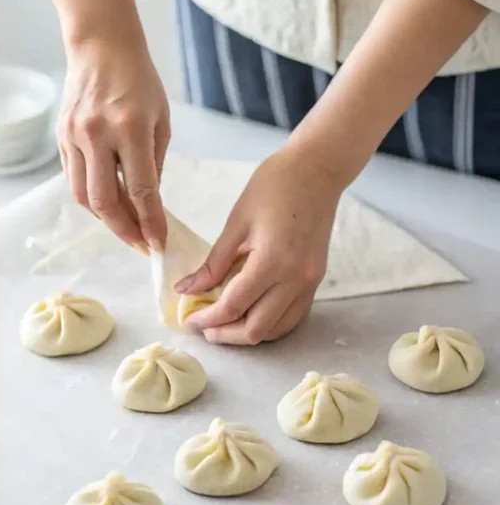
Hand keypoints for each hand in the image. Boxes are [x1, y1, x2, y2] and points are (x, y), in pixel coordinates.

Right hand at [56, 41, 170, 251]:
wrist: (101, 48)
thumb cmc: (139, 81)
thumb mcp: (161, 120)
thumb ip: (154, 164)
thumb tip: (148, 205)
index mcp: (131, 128)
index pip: (142, 189)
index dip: (150, 222)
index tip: (158, 243)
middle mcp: (98, 134)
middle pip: (105, 200)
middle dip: (124, 229)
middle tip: (140, 244)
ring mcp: (74, 137)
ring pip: (84, 196)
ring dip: (105, 217)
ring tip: (125, 225)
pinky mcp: (61, 138)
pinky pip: (74, 179)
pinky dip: (91, 196)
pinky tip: (107, 201)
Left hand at [175, 148, 340, 344]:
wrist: (318, 169)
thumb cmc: (274, 186)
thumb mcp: (236, 223)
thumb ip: (213, 263)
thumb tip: (186, 290)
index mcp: (273, 261)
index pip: (234, 306)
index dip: (207, 319)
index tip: (188, 321)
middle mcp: (296, 279)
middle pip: (256, 329)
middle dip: (226, 334)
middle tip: (203, 327)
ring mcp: (310, 283)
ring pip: (277, 329)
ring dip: (247, 333)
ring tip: (223, 324)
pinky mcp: (316, 281)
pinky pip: (292, 317)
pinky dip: (269, 324)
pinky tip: (249, 315)